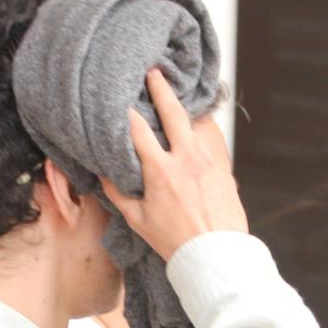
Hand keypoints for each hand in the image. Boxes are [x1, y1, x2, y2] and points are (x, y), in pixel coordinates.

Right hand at [101, 69, 248, 261]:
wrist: (215, 255)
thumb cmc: (175, 241)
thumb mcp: (138, 221)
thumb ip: (119, 194)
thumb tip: (104, 174)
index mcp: (161, 171)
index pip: (138, 130)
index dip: (127, 113)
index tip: (121, 101)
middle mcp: (186, 158)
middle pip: (173, 111)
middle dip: (161, 88)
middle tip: (154, 73)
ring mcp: (208, 161)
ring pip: (197, 123)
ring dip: (186, 110)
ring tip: (178, 100)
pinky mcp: (223, 168)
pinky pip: (211, 142)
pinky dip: (201, 133)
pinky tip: (196, 131)